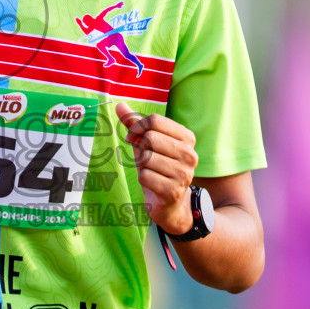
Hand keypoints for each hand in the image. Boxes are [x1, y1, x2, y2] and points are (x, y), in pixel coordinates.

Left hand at [115, 102, 198, 235]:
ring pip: (146, 157)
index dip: (137, 127)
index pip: (155, 120)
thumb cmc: (158, 167)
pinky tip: (152, 184)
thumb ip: (135, 123)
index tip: (133, 137)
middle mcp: (190, 154)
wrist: (170, 203)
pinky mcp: (173, 191)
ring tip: (152, 172)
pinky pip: (144, 176)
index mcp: (187, 138)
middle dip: (140, 148)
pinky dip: (142, 179)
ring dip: (142, 166)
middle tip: (144, 158)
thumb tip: (119, 104)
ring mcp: (183, 173)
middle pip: (150, 138)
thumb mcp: (147, 143)